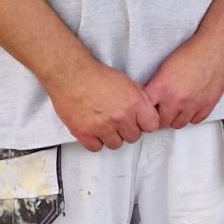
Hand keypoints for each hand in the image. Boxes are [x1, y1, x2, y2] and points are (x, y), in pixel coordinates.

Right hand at [47, 59, 162, 152]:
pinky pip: (96, 147)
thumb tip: (146, 107)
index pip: (151, 125)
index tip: (139, 122)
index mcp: (134, 103)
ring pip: (116, 144)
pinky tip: (94, 131)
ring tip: (105, 126)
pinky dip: (95, 141)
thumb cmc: (96, 76)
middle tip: (119, 122)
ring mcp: (103, 127)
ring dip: (112, 137)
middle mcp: (121, 117)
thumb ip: (138, 97)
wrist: (72, 75)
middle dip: (127, 130)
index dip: (145, 123)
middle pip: (133, 137)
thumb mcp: (126, 82)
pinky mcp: (85, 133)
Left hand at [144, 35, 223, 128]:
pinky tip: (190, 107)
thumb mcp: (164, 67)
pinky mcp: (208, 104)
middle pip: (161, 122)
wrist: (215, 45)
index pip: (146, 112)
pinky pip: (196, 120)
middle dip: (160, 116)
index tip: (147, 110)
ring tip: (176, 108)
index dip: (146, 112)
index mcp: (162, 88)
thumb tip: (151, 98)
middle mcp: (177, 99)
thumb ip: (156, 87)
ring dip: (176, 118)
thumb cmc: (192, 51)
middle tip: (162, 109)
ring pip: (178, 124)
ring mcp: (193, 104)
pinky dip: (192, 116)